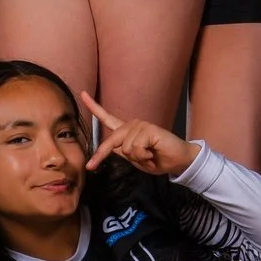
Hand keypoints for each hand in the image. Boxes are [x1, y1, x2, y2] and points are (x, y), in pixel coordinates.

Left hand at [80, 89, 197, 176]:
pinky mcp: (149, 129)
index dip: (94, 107)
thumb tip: (109, 149)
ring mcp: (140, 125)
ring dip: (138, 158)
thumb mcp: (135, 159)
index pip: (107, 118)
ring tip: (149, 155)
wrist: (178, 161)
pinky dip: (143, 156)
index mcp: (126, 131)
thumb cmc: (157, 160)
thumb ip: (122, 152)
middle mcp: (132, 125)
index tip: (82, 94)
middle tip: (96, 166)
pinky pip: (136, 148)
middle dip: (102, 155)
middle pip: (111, 141)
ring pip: (125, 149)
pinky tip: (153, 152)